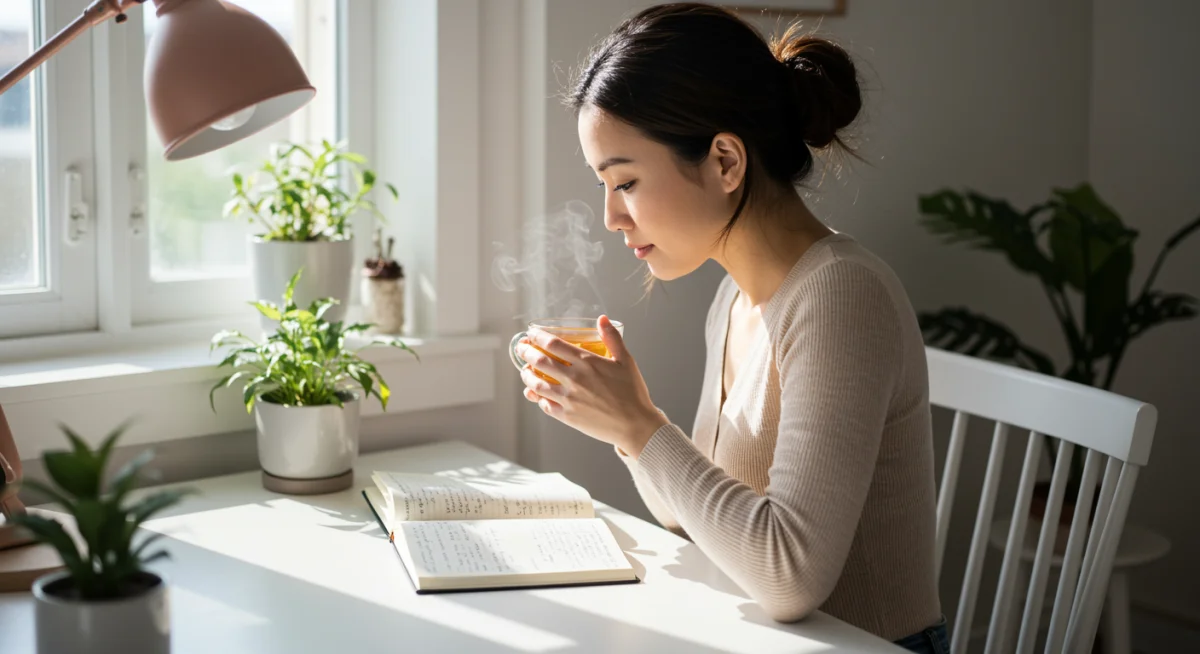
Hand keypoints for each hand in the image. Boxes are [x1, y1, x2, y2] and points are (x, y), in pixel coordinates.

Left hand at [518, 315, 667, 456]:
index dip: (538, 337)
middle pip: (539, 361)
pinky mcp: (568, 416)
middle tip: (521, 348)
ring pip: (537, 384)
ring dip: (526, 375)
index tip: (531, 334)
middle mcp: (574, 379)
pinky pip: (545, 405)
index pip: (553, 344)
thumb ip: (612, 338)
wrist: (635, 425)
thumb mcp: (626, 360)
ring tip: (524, 370)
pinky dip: (537, 397)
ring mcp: (569, 399)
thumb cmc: (632, 392)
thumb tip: (602, 319)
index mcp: (587, 362)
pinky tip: (535, 393)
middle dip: (525, 352)